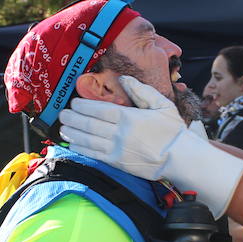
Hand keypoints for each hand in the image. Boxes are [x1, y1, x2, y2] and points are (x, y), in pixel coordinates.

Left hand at [59, 75, 185, 180]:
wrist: (179, 158)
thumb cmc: (172, 131)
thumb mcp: (162, 104)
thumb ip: (141, 91)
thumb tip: (124, 79)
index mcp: (129, 117)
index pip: (100, 110)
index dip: (84, 106)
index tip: (74, 102)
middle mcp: (119, 133)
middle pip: (90, 124)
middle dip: (74, 118)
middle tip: (63, 113)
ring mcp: (117, 149)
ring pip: (88, 139)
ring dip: (73, 133)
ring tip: (63, 127)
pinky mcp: (117, 162)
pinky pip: (94, 154)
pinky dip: (81, 148)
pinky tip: (72, 143)